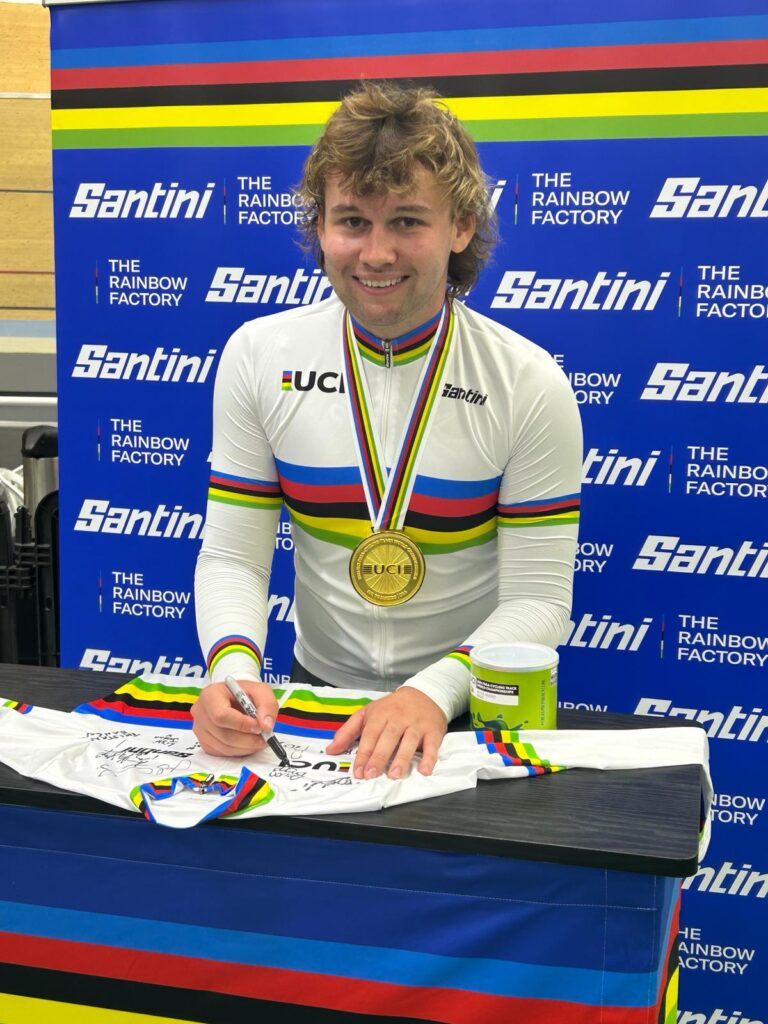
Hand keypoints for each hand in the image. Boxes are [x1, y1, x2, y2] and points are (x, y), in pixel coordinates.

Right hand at [191, 680, 278, 757]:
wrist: (236, 699)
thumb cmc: (245, 693)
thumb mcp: (260, 691)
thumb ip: (267, 705)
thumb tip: (266, 726)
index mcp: (210, 695)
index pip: (221, 715)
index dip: (242, 724)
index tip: (259, 727)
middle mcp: (201, 712)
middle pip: (223, 734)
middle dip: (248, 739)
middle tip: (264, 738)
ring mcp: (200, 729)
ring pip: (224, 747)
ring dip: (246, 747)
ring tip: (259, 740)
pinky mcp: (205, 743)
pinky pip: (223, 753)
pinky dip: (239, 751)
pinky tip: (248, 742)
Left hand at [326, 687, 446, 779]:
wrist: (424, 693)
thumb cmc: (392, 707)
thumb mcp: (367, 713)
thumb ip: (348, 731)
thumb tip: (331, 750)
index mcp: (380, 714)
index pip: (370, 734)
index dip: (364, 753)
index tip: (358, 771)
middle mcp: (398, 718)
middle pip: (388, 738)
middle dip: (379, 756)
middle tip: (371, 774)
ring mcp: (416, 724)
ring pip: (409, 741)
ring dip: (402, 758)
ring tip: (394, 775)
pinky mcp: (433, 731)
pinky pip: (432, 745)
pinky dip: (430, 758)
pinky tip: (424, 771)